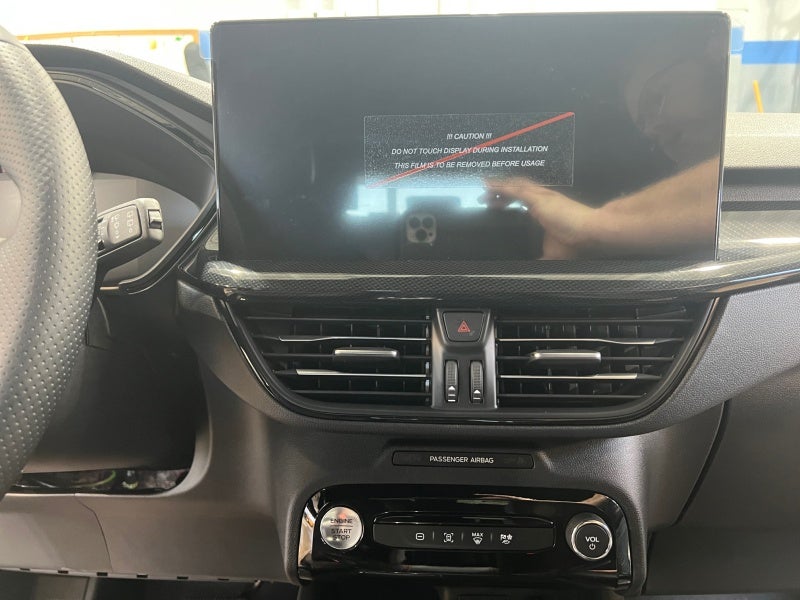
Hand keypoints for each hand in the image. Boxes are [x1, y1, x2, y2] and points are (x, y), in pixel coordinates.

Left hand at [483, 177, 597, 258]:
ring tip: (484, 189)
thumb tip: (532, 272)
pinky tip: (490, 186)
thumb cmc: (578, 240)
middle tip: (485, 197)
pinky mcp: (539, 198)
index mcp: (545, 208)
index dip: (509, 200)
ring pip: (514, 187)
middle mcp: (542, 199)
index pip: (522, 199)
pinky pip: (515, 190)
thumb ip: (541, 260)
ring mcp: (541, 197)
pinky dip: (501, 187)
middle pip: (516, 190)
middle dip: (500, 193)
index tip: (497, 205)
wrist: (592, 231)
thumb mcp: (553, 254)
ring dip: (498, 188)